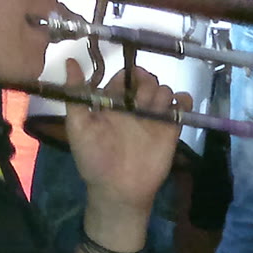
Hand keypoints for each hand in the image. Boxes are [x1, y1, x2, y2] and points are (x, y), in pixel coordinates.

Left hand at [63, 57, 185, 214]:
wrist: (118, 190)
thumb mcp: (78, 127)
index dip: (126, 75)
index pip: (123, 78)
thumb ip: (77, 95)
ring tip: (151, 110)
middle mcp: (134, 108)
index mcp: (112, 104)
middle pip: (147, 80)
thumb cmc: (94, 160)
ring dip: (160, 93)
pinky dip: (183, 100)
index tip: (126, 82)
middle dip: (146, 82)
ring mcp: (153, 117)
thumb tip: (69, 61)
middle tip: (140, 100)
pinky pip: (182, 105)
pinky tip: (173, 108)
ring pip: (164, 90)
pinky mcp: (170, 128)